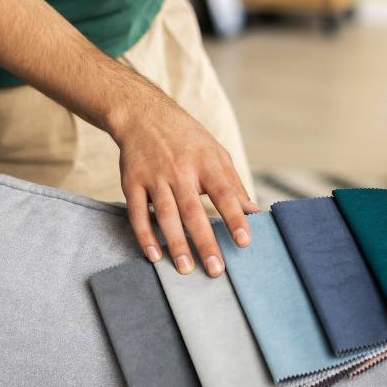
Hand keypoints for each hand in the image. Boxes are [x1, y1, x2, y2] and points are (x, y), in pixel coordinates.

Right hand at [113, 88, 257, 277]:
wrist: (144, 115)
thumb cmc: (188, 139)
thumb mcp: (216, 153)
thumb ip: (233, 184)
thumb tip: (254, 212)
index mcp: (206, 162)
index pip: (223, 193)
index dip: (234, 218)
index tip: (244, 242)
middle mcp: (180, 170)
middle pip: (193, 210)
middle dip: (205, 242)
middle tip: (216, 271)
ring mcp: (154, 177)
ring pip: (166, 215)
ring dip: (176, 244)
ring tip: (186, 269)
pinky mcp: (132, 182)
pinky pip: (137, 212)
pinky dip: (145, 235)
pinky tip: (154, 255)